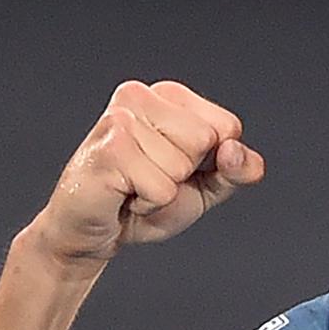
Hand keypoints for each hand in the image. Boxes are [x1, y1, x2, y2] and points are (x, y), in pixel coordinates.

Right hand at [30, 80, 265, 264]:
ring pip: (183, 166)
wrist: (91, 233)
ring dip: (162, 191)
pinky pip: (162, 189)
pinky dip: (148, 205)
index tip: (174, 167)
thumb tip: (236, 150)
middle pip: (207, 140)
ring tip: (133, 186)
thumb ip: (237, 170)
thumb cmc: (144, 202)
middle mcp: (139, 96)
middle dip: (185, 174)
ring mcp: (121, 120)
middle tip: (148, 179)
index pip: (228, 126)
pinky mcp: (109, 149)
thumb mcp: (206, 186)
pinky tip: (121, 195)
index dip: (210, 160)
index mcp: (167, 95)